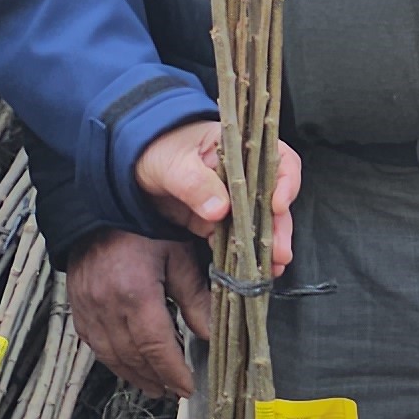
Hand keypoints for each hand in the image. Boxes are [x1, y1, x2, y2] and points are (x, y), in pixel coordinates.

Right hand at [68, 230, 210, 399]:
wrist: (98, 204)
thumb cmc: (143, 224)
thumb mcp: (178, 254)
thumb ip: (195, 297)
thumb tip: (212, 333)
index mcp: (135, 292)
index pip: (157, 346)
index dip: (174, 372)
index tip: (189, 387)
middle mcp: (107, 305)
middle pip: (134, 357)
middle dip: (158, 378)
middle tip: (178, 391)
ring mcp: (88, 307)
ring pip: (112, 355)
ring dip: (135, 375)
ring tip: (157, 386)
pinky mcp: (78, 306)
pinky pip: (94, 344)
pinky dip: (113, 359)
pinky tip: (128, 365)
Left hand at [133, 120, 297, 275]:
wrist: (132, 164)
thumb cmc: (157, 147)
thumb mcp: (174, 162)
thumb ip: (196, 184)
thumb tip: (221, 211)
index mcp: (240, 149)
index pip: (279, 160)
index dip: (286, 182)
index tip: (277, 205)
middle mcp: (243, 175)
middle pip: (273, 199)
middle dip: (279, 227)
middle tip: (280, 252)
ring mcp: (231, 199)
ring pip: (259, 222)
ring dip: (267, 246)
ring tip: (273, 267)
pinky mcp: (216, 221)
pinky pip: (235, 238)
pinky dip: (243, 255)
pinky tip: (248, 270)